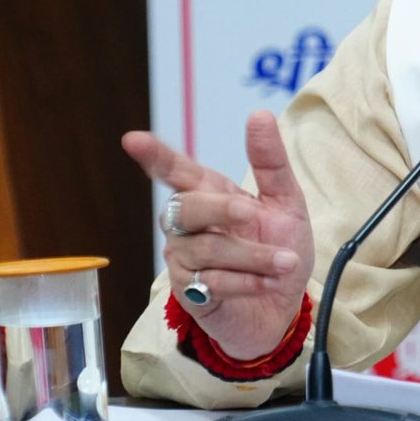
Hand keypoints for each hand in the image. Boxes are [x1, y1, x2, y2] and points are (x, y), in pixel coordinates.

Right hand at [122, 111, 314, 360]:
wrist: (285, 305)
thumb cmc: (280, 247)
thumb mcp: (286, 202)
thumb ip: (271, 162)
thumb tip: (259, 115)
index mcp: (210, 193)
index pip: (176, 171)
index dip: (155, 156)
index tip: (133, 140)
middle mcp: (188, 225)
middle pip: (186, 207)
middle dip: (219, 209)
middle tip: (250, 213)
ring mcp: (184, 259)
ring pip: (205, 249)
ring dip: (253, 255)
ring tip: (286, 261)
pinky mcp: (189, 293)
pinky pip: (211, 282)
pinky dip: (248, 281)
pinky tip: (270, 282)